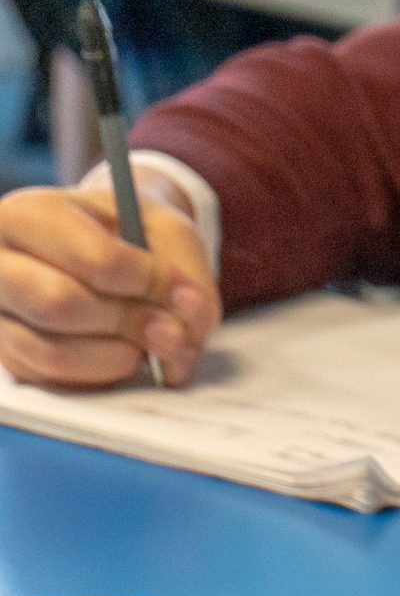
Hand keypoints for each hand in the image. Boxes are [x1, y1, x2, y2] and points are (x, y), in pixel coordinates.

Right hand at [0, 179, 218, 386]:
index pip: (93, 260)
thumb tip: (181, 339)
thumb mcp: (167, 232)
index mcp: (30, 213)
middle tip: (170, 332)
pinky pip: (56, 382)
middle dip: (130, 324)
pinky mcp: (10, 356)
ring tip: (148, 345)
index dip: (148, 284)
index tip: (180, 292)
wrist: (101, 246)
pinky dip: (102, 376)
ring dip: (119, 357)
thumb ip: (186, 278)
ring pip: (54, 353)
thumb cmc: (130, 233)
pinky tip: (122, 354)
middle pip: (60, 305)